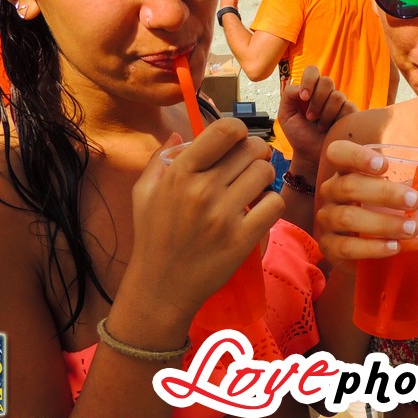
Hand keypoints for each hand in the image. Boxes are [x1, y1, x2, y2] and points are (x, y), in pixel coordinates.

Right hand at [129, 119, 282, 317]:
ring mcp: (224, 215)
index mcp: (180, 173)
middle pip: (252, 149)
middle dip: (254, 153)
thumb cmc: (152, 236)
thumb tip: (180, 134)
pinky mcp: (242, 238)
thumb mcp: (143, 193)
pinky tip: (258, 210)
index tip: (236, 142)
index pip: (225, 130)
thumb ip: (159, 159)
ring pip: (266, 172)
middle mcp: (203, 189)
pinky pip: (274, 203)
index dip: (238, 130)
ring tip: (251, 189)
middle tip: (247, 167)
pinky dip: (271, 203)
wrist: (161, 287)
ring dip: (263, 177)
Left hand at [278, 66, 356, 170]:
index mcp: (310, 90)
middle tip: (310, 117)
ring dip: (325, 114)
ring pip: (337, 96)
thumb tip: (302, 87)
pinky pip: (347, 107)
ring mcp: (340, 103)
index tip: (303, 97)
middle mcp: (326, 94)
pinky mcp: (351, 114)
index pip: (313, 71)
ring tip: (319, 126)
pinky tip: (331, 129)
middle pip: (327, 81)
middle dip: (316, 100)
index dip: (309, 81)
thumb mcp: (286, 114)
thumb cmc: (298, 134)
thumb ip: (288, 95)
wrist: (310, 154)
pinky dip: (336, 119)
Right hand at [316, 140, 417, 269]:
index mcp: (348, 170)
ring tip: (411, 230)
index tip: (385, 165)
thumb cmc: (387, 211)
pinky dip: (371, 248)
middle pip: (348, 186)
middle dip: (384, 193)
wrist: (368, 250)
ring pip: (347, 218)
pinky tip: (393, 248)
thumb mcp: (406, 193)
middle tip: (414, 201)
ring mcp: (327, 220)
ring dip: (382, 223)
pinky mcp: (330, 248)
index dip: (357, 156)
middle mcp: (332, 191)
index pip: (339, 153)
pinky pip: (345, 247)